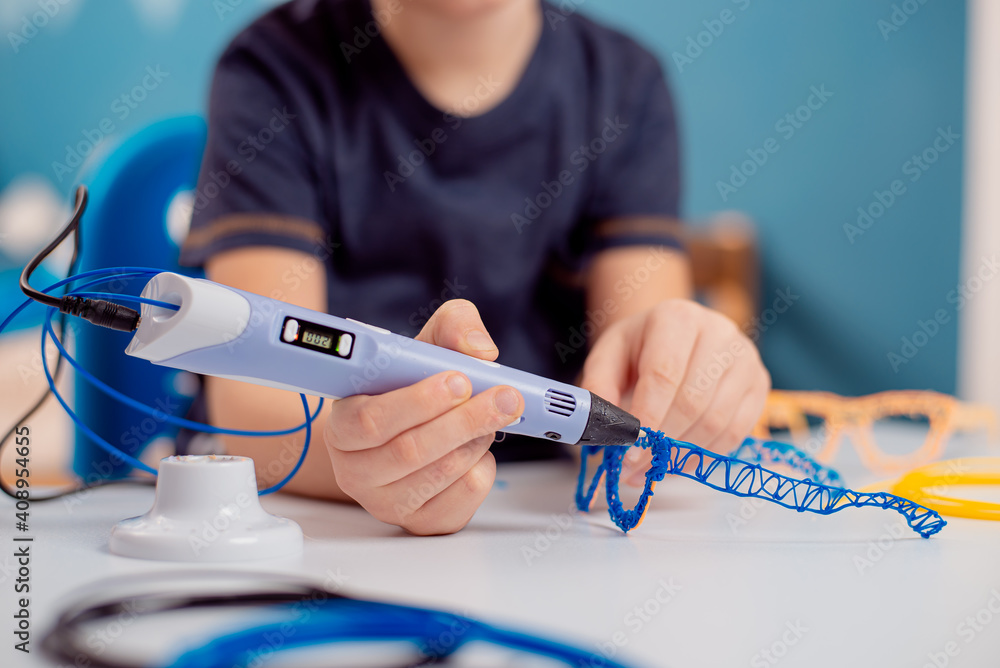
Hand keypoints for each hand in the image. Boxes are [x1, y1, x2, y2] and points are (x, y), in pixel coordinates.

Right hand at [323, 300, 523, 534]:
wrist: (408, 430)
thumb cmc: (410, 385)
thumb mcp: (424, 343)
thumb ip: (452, 326)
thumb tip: (481, 349)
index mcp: (342, 425)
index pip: (368, 421)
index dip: (416, 402)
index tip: (458, 379)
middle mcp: (355, 470)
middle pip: (409, 451)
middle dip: (464, 420)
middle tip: (504, 397)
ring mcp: (386, 503)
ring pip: (439, 474)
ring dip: (476, 440)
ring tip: (496, 413)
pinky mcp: (421, 522)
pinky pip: (461, 499)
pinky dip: (482, 468)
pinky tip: (479, 446)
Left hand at [580, 299, 769, 485]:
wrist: (675, 335)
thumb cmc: (640, 348)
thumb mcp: (608, 357)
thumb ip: (598, 388)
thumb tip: (603, 427)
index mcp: (677, 318)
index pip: (664, 375)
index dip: (647, 419)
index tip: (628, 453)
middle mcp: (719, 332)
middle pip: (693, 402)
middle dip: (662, 444)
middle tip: (636, 469)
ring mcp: (745, 358)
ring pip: (716, 421)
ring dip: (682, 453)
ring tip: (653, 467)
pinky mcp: (760, 382)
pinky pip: (737, 432)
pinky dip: (706, 453)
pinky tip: (681, 459)